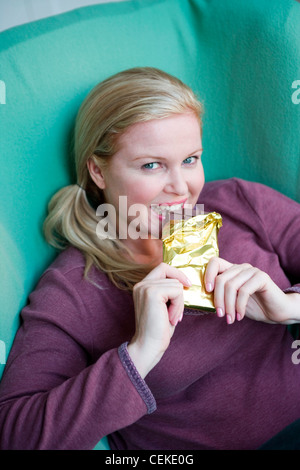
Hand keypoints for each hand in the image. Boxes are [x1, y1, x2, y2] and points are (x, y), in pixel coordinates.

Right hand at [127, 263, 190, 377]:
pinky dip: (178, 306)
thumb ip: (169, 292)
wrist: (148, 346)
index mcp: (142, 286)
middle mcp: (141, 284)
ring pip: (176, 284)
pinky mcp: (152, 293)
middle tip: (178, 309)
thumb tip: (184, 282)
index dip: (176, 274)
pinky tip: (171, 318)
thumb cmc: (158, 330)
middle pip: (169, 272)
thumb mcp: (164, 306)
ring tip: (172, 317)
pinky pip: (177, 291)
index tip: (186, 286)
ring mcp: (145, 287)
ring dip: (179, 302)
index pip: (162, 268)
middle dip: (179, 290)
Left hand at [205, 257, 299, 324]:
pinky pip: (244, 291)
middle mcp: (241, 267)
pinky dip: (239, 306)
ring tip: (229, 319)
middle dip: (218, 300)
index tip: (206, 291)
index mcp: (232, 270)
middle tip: (220, 315)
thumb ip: (220, 296)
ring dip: (228, 306)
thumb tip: (201, 299)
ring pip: (231, 286)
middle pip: (221, 279)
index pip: (215, 262)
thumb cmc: (252, 306)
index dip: (208, 274)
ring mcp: (252, 271)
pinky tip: (240, 316)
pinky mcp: (262, 277)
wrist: (277, 311)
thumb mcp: (232, 301)